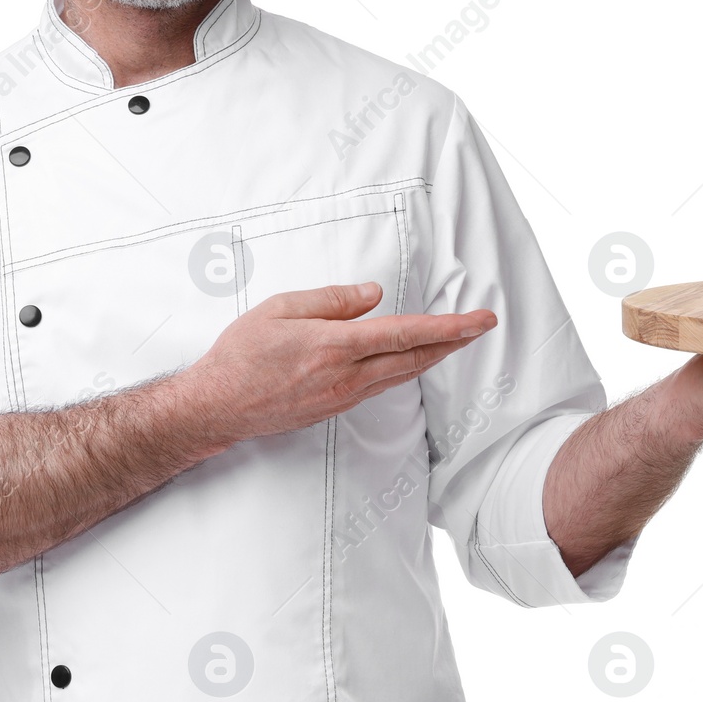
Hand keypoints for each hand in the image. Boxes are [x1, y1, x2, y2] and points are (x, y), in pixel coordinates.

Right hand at [186, 282, 497, 444]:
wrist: (218, 406)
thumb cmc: (241, 354)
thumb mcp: (281, 309)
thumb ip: (331, 299)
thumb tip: (373, 294)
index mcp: (334, 346)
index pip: (404, 333)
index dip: (448, 327)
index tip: (478, 320)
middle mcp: (346, 376)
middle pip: (415, 358)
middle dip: (455, 342)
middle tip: (484, 325)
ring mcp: (343, 397)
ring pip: (402, 374)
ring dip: (434, 355)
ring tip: (458, 338)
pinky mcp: (336, 407)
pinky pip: (381, 385)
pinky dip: (405, 368)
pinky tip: (412, 358)